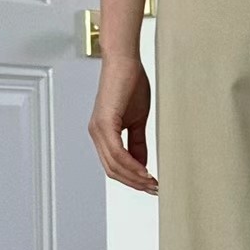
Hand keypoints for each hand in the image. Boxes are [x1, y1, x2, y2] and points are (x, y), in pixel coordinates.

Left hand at [88, 54, 157, 194]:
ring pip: (114, 165)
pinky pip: (117, 153)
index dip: (132, 179)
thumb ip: (137, 143)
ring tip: (152, 182)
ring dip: (134, 177)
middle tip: (153, 188)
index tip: (150, 185)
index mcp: (102, 133)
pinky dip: (132, 165)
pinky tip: (144, 170)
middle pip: (113, 170)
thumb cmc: (130, 83)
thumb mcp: (137, 120)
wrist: (125, 60)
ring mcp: (98, 129)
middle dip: (134, 182)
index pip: (114, 165)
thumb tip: (142, 164)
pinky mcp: (104, 123)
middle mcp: (96, 133)